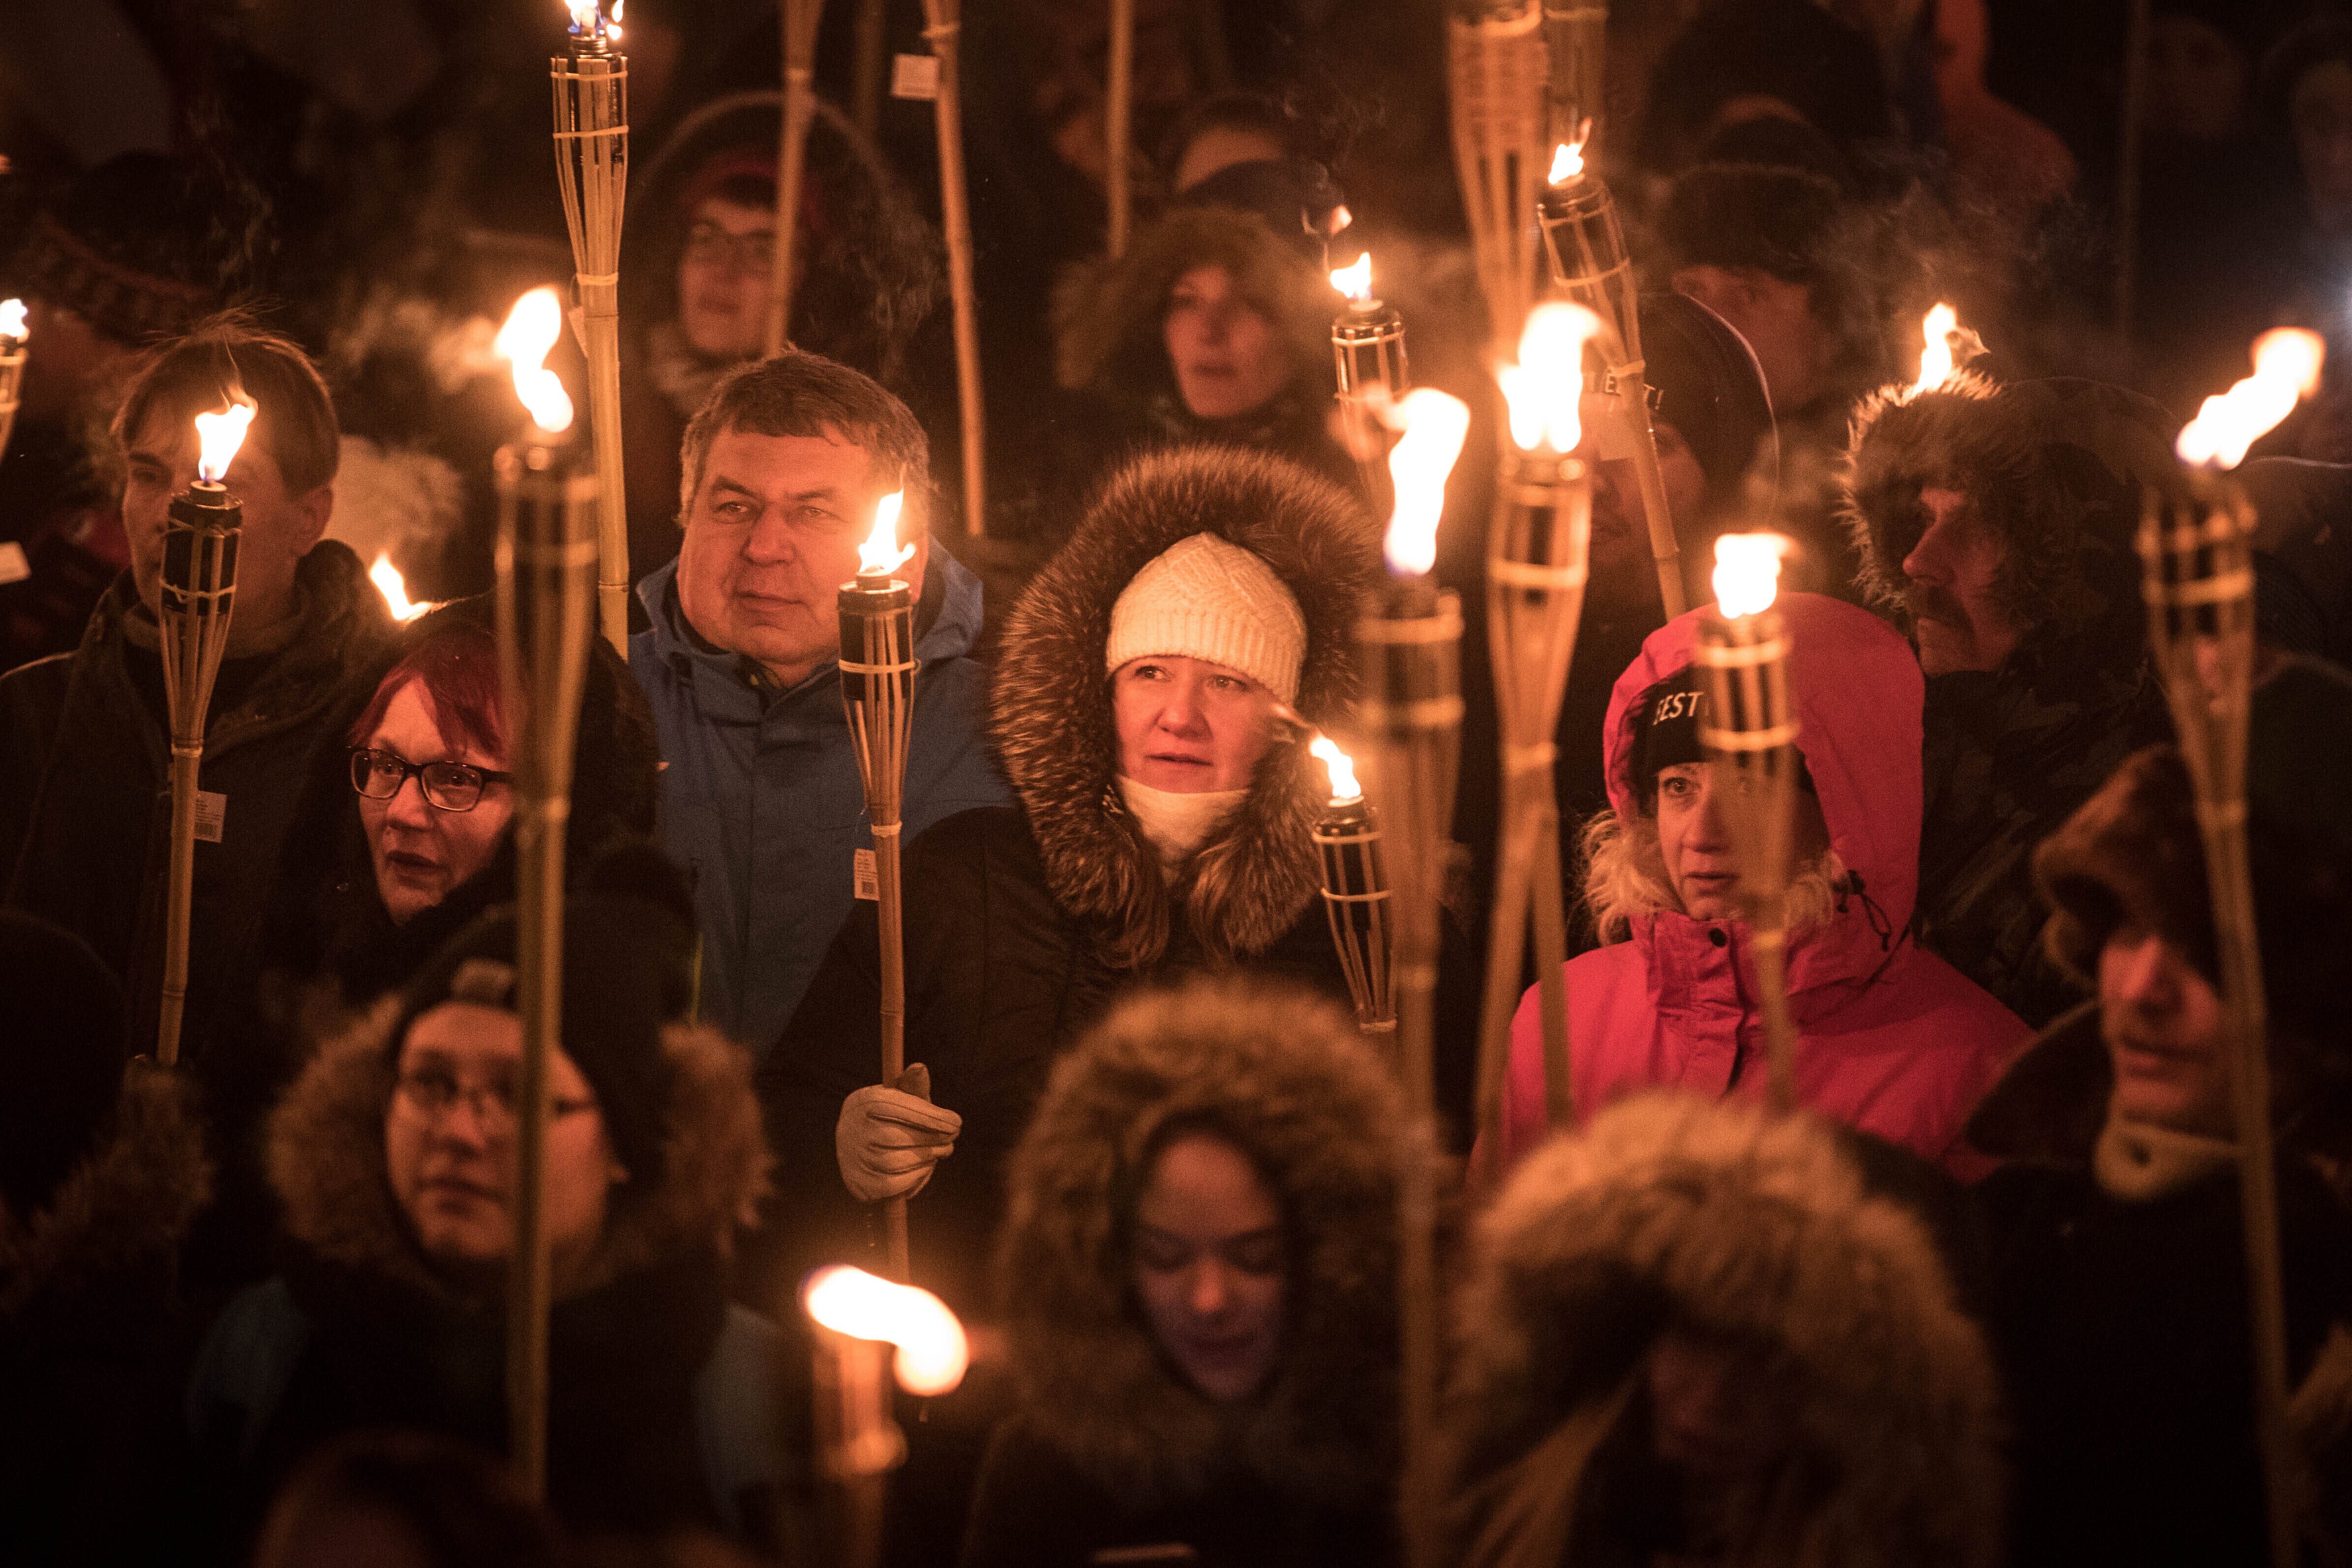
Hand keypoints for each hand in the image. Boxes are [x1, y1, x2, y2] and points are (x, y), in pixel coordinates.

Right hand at [835, 1064, 960, 1202]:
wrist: (857, 1146)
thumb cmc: (888, 1117)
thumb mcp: (900, 1097)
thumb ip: (913, 1087)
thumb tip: (920, 1068)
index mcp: (865, 1102)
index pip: (898, 1108)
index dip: (931, 1117)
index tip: (956, 1122)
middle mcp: (853, 1129)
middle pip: (896, 1138)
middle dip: (932, 1140)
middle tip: (951, 1140)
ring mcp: (853, 1158)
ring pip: (895, 1163)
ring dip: (926, 1159)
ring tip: (939, 1152)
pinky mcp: (859, 1184)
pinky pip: (892, 1185)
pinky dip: (914, 1178)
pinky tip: (923, 1168)